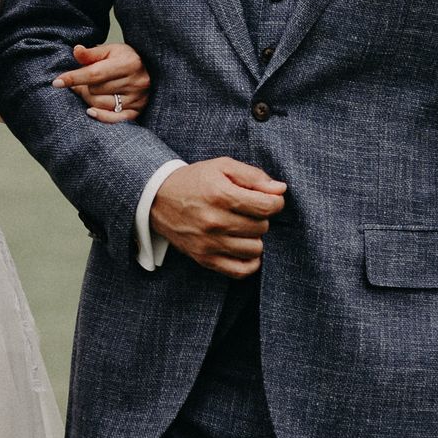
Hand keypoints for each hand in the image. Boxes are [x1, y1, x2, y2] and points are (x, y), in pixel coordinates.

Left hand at [53, 42, 151, 122]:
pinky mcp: (137, 111)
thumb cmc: (126, 58)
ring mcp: (138, 98)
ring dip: (89, 99)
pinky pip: (115, 119)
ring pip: (101, 104)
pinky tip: (90, 111)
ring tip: (89, 91)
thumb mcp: (111, 50)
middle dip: (82, 87)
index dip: (74, 77)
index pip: (95, 73)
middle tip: (79, 83)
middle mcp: (135, 82)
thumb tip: (76, 50)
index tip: (56, 82)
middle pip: (96, 90)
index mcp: (128, 63)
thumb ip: (92, 54)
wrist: (152, 70)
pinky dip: (101, 116)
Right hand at [150, 157, 283, 278]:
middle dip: (261, 217)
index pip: (267, 207)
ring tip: (242, 226)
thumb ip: (254, 176)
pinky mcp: (204, 259)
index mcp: (220, 195)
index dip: (275, 202)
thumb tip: (280, 190)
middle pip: (262, 227)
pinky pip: (240, 271)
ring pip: (255, 249)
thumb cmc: (195, 180)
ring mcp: (208, 243)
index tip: (270, 199)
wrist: (157, 198)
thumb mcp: (222, 166)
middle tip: (248, 210)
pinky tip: (244, 247)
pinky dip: (249, 261)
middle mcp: (214, 221)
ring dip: (254, 237)